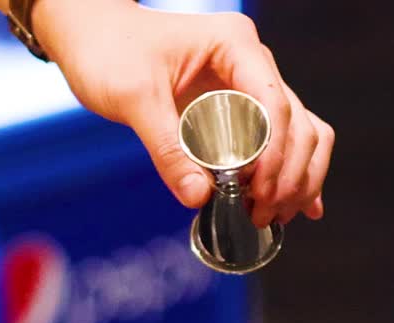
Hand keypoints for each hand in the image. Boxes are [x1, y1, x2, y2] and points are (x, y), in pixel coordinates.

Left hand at [31, 0, 333, 225]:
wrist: (93, 36)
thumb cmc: (109, 51)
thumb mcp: (133, 99)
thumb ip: (166, 147)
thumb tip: (199, 197)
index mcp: (235, 44)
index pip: (274, 102)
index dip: (274, 153)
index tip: (258, 190)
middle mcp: (251, 61)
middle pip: (296, 121)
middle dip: (288, 172)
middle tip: (263, 212)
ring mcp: (249, 83)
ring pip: (300, 131)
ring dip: (296, 176)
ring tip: (274, 214)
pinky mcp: (239, 106)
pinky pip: (280, 138)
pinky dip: (291, 170)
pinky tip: (300, 204)